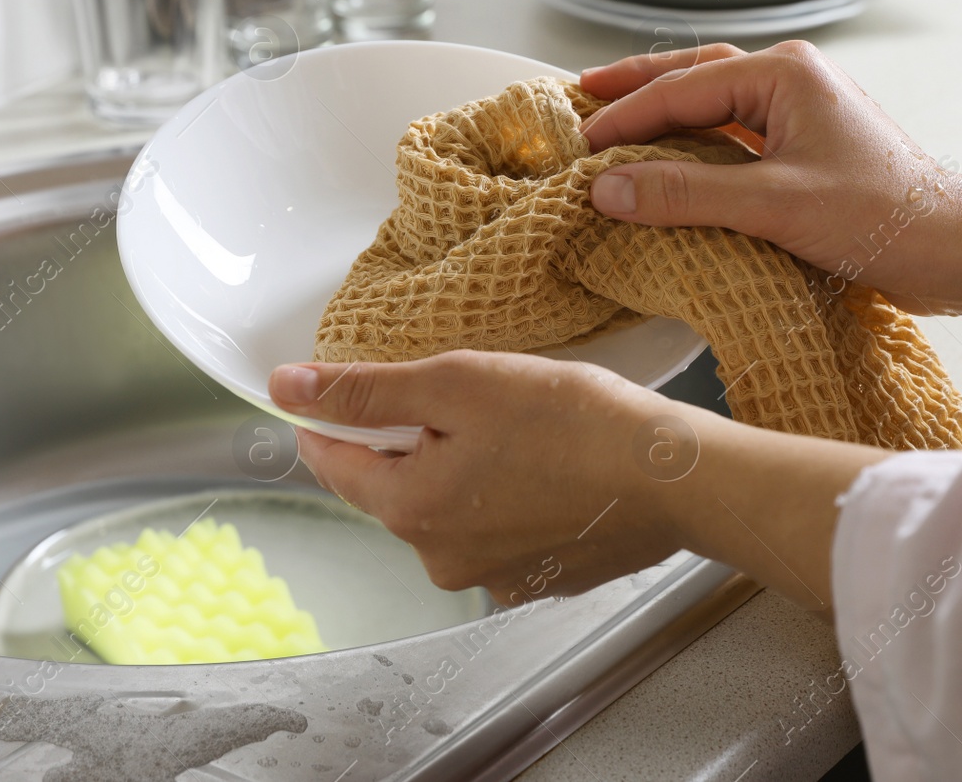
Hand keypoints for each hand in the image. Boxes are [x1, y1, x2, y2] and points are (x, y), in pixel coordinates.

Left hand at [268, 351, 688, 605]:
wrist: (676, 478)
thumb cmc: (575, 424)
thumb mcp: (457, 383)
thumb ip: (365, 391)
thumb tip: (286, 389)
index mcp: (410, 511)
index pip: (333, 463)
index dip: (335, 416)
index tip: (355, 384)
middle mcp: (442, 560)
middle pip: (393, 485)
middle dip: (414, 437)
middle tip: (468, 393)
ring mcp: (494, 577)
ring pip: (448, 506)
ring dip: (463, 465)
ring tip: (519, 426)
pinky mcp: (540, 578)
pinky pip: (497, 528)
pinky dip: (508, 494)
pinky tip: (547, 463)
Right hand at [581, 41, 961, 313]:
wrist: (959, 248)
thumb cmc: (884, 220)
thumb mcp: (774, 206)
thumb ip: (686, 193)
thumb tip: (607, 189)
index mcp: (785, 74)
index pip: (682, 89)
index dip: (624, 117)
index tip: (577, 146)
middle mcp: (792, 80)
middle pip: (694, 74)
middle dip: (636, 85)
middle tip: (580, 94)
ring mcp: (802, 112)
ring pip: (713, 101)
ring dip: (663, 110)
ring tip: (614, 117)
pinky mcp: (808, 147)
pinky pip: (733, 134)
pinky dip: (692, 141)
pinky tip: (669, 157)